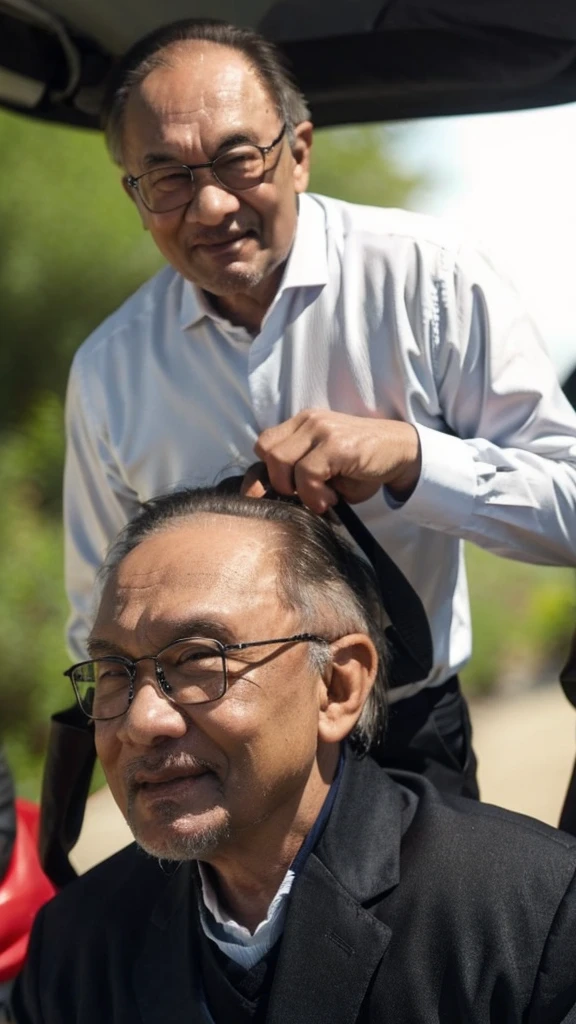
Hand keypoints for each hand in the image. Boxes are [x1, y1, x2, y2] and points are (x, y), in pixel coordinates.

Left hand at [254, 410, 421, 512]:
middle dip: (279, 482)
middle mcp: (309, 421)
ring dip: (296, 489)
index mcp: (302, 423)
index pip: (264, 443)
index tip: (280, 495)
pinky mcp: (337, 444)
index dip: (265, 473)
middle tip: (305, 496)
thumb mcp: (324, 468)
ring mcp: (322, 429)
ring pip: (280, 461)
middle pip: (266, 451)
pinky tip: (332, 499)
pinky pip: (306, 473)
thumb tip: (267, 495)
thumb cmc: (362, 465)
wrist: (402, 453)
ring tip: (321, 498)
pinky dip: (314, 494)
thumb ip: (297, 475)